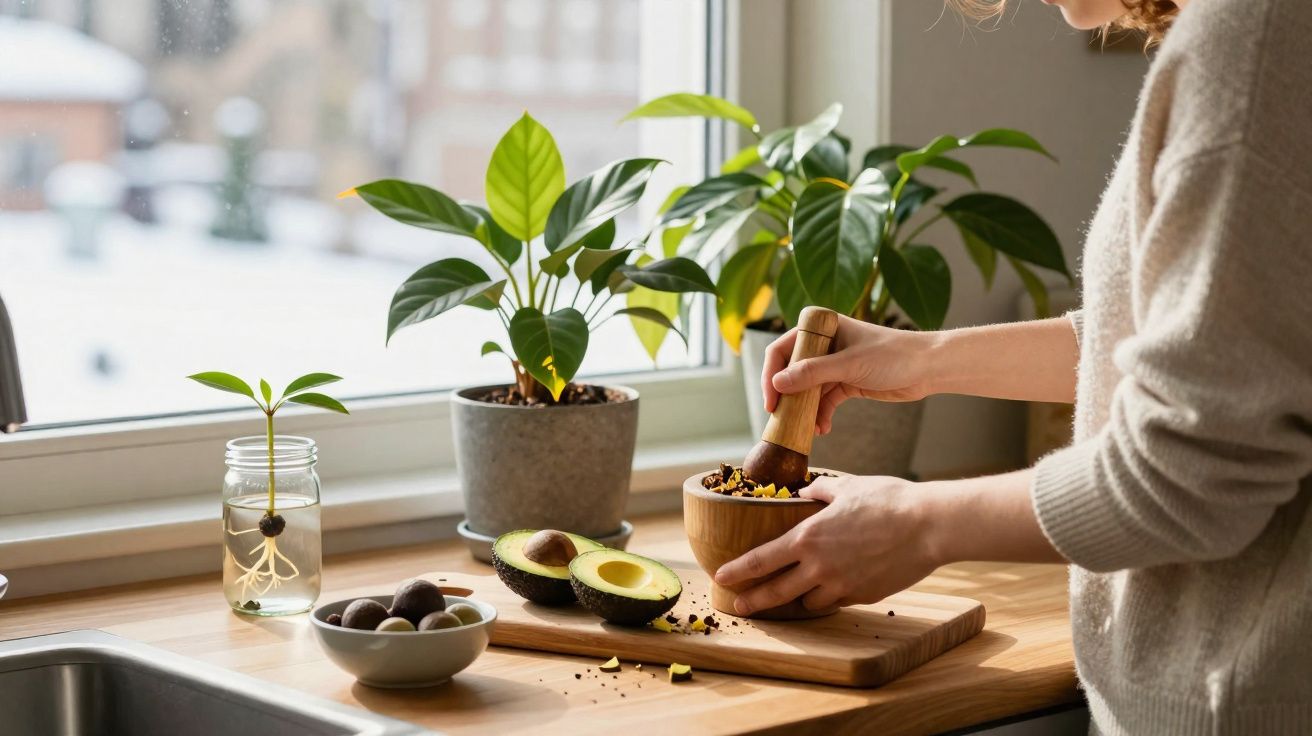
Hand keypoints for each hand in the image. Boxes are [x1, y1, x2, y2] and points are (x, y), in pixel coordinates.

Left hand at [713, 474, 940, 614]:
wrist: (929, 527)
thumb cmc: (889, 500)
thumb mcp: (848, 486)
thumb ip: (820, 491)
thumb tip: (807, 492)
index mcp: (808, 538)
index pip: (761, 559)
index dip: (738, 570)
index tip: (722, 576)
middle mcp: (819, 567)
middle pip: (776, 592)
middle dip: (754, 600)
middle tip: (739, 605)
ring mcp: (842, 586)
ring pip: (808, 602)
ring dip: (797, 598)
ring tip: (791, 594)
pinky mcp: (863, 596)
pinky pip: (837, 601)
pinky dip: (828, 596)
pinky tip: (829, 588)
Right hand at [763, 315, 935, 434]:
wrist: (928, 368)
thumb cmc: (893, 355)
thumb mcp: (849, 364)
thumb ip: (812, 373)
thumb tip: (777, 384)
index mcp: (822, 328)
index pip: (783, 349)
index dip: (772, 374)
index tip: (771, 400)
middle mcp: (824, 345)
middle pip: (791, 371)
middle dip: (786, 397)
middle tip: (781, 420)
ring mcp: (834, 365)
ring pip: (807, 390)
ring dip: (804, 410)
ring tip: (805, 430)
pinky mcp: (845, 383)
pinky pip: (824, 401)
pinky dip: (820, 415)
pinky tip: (822, 429)